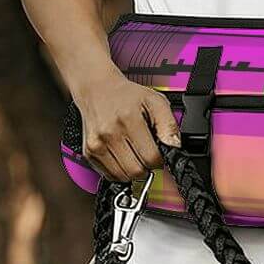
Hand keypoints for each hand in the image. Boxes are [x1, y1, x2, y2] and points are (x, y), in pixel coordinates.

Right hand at [75, 67, 180, 182]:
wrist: (96, 87)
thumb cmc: (126, 95)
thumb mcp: (155, 101)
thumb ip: (169, 125)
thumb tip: (175, 146)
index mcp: (128, 120)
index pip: (151, 159)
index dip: (160, 159)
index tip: (158, 152)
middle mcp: (109, 133)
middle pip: (137, 171)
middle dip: (147, 166)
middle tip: (146, 153)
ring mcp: (96, 144)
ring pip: (124, 176)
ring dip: (134, 170)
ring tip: (134, 153)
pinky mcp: (89, 152)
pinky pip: (111, 175)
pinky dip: (120, 170)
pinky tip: (122, 155)